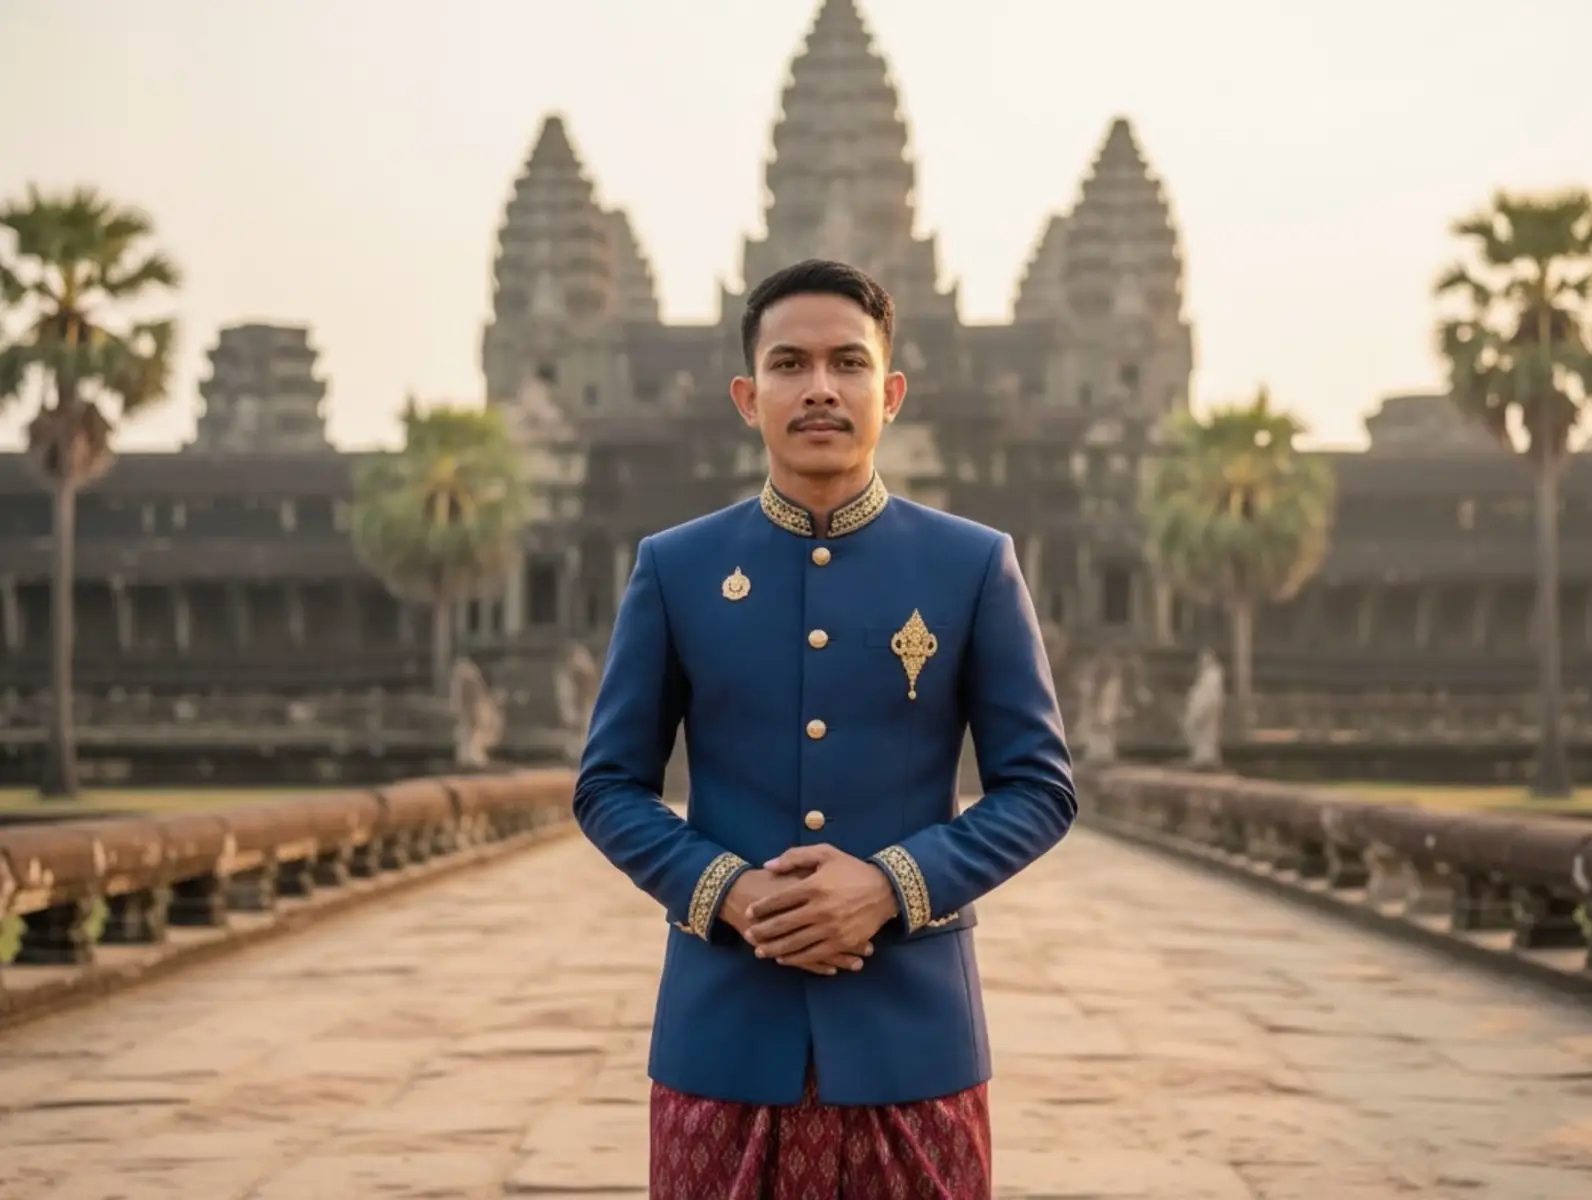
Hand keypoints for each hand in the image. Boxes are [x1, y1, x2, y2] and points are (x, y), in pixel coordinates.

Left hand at [721, 868, 873, 976]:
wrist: (885, 889)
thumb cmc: (851, 869)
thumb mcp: (825, 853)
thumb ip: (795, 857)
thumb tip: (767, 866)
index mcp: (814, 886)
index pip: (779, 900)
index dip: (760, 908)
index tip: (749, 912)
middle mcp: (821, 909)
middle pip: (783, 924)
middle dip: (762, 931)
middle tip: (748, 936)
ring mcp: (832, 928)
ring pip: (795, 943)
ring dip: (774, 949)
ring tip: (759, 952)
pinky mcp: (842, 942)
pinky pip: (813, 954)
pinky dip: (795, 958)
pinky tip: (783, 959)